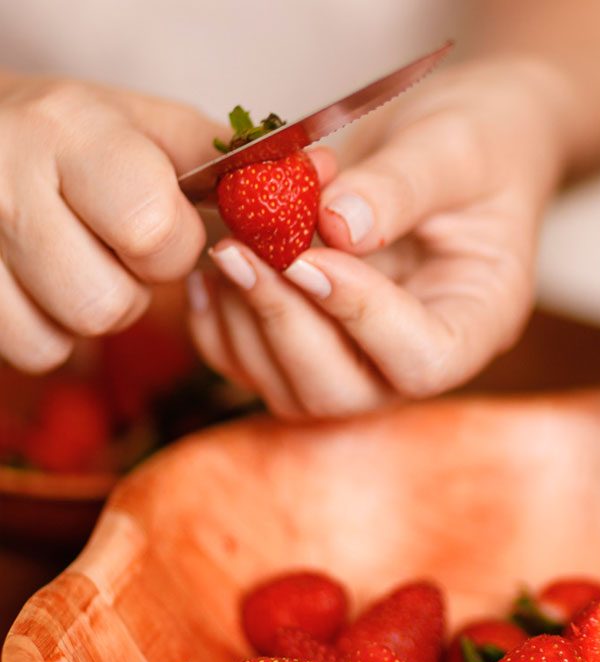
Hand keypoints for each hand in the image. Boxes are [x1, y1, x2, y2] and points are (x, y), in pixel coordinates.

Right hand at [0, 74, 220, 371]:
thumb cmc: (84, 136)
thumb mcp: (154, 127)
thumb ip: (234, 160)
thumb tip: (322, 175)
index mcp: (74, 134)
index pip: (154, 232)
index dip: (179, 246)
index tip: (171, 223)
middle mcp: (7, 185)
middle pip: (110, 303)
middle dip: (139, 285)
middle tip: (125, 247)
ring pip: (73, 333)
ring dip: (101, 309)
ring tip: (89, 259)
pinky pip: (33, 350)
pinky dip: (55, 329)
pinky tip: (51, 282)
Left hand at [187, 60, 566, 418]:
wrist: (453, 138)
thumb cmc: (476, 142)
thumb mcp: (453, 149)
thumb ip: (401, 186)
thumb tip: (335, 223)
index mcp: (478, 319)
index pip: (424, 359)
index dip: (361, 317)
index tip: (309, 255)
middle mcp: (417, 355)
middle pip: (344, 392)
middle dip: (285, 325)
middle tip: (242, 252)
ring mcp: (363, 356)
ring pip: (290, 389)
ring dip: (246, 323)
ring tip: (228, 245)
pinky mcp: (314, 340)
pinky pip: (253, 363)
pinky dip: (219, 325)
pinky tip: (211, 269)